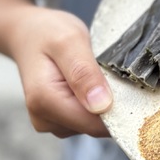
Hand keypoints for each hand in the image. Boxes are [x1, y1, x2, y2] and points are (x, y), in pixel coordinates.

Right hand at [7, 6, 113, 138]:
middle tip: (111, 72)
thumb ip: (84, 73)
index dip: (118, 111)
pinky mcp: (57, 120)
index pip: (92, 124)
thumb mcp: (69, 41)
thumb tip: (101, 106)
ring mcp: (50, 121)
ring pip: (92, 125)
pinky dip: (95, 103)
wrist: (28, 33)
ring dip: (103, 103)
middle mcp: (44, 118)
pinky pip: (86, 119)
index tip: (131, 88)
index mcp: (44, 100)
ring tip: (96, 73)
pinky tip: (91, 82)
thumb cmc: (48, 33)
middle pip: (94, 127)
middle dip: (111, 105)